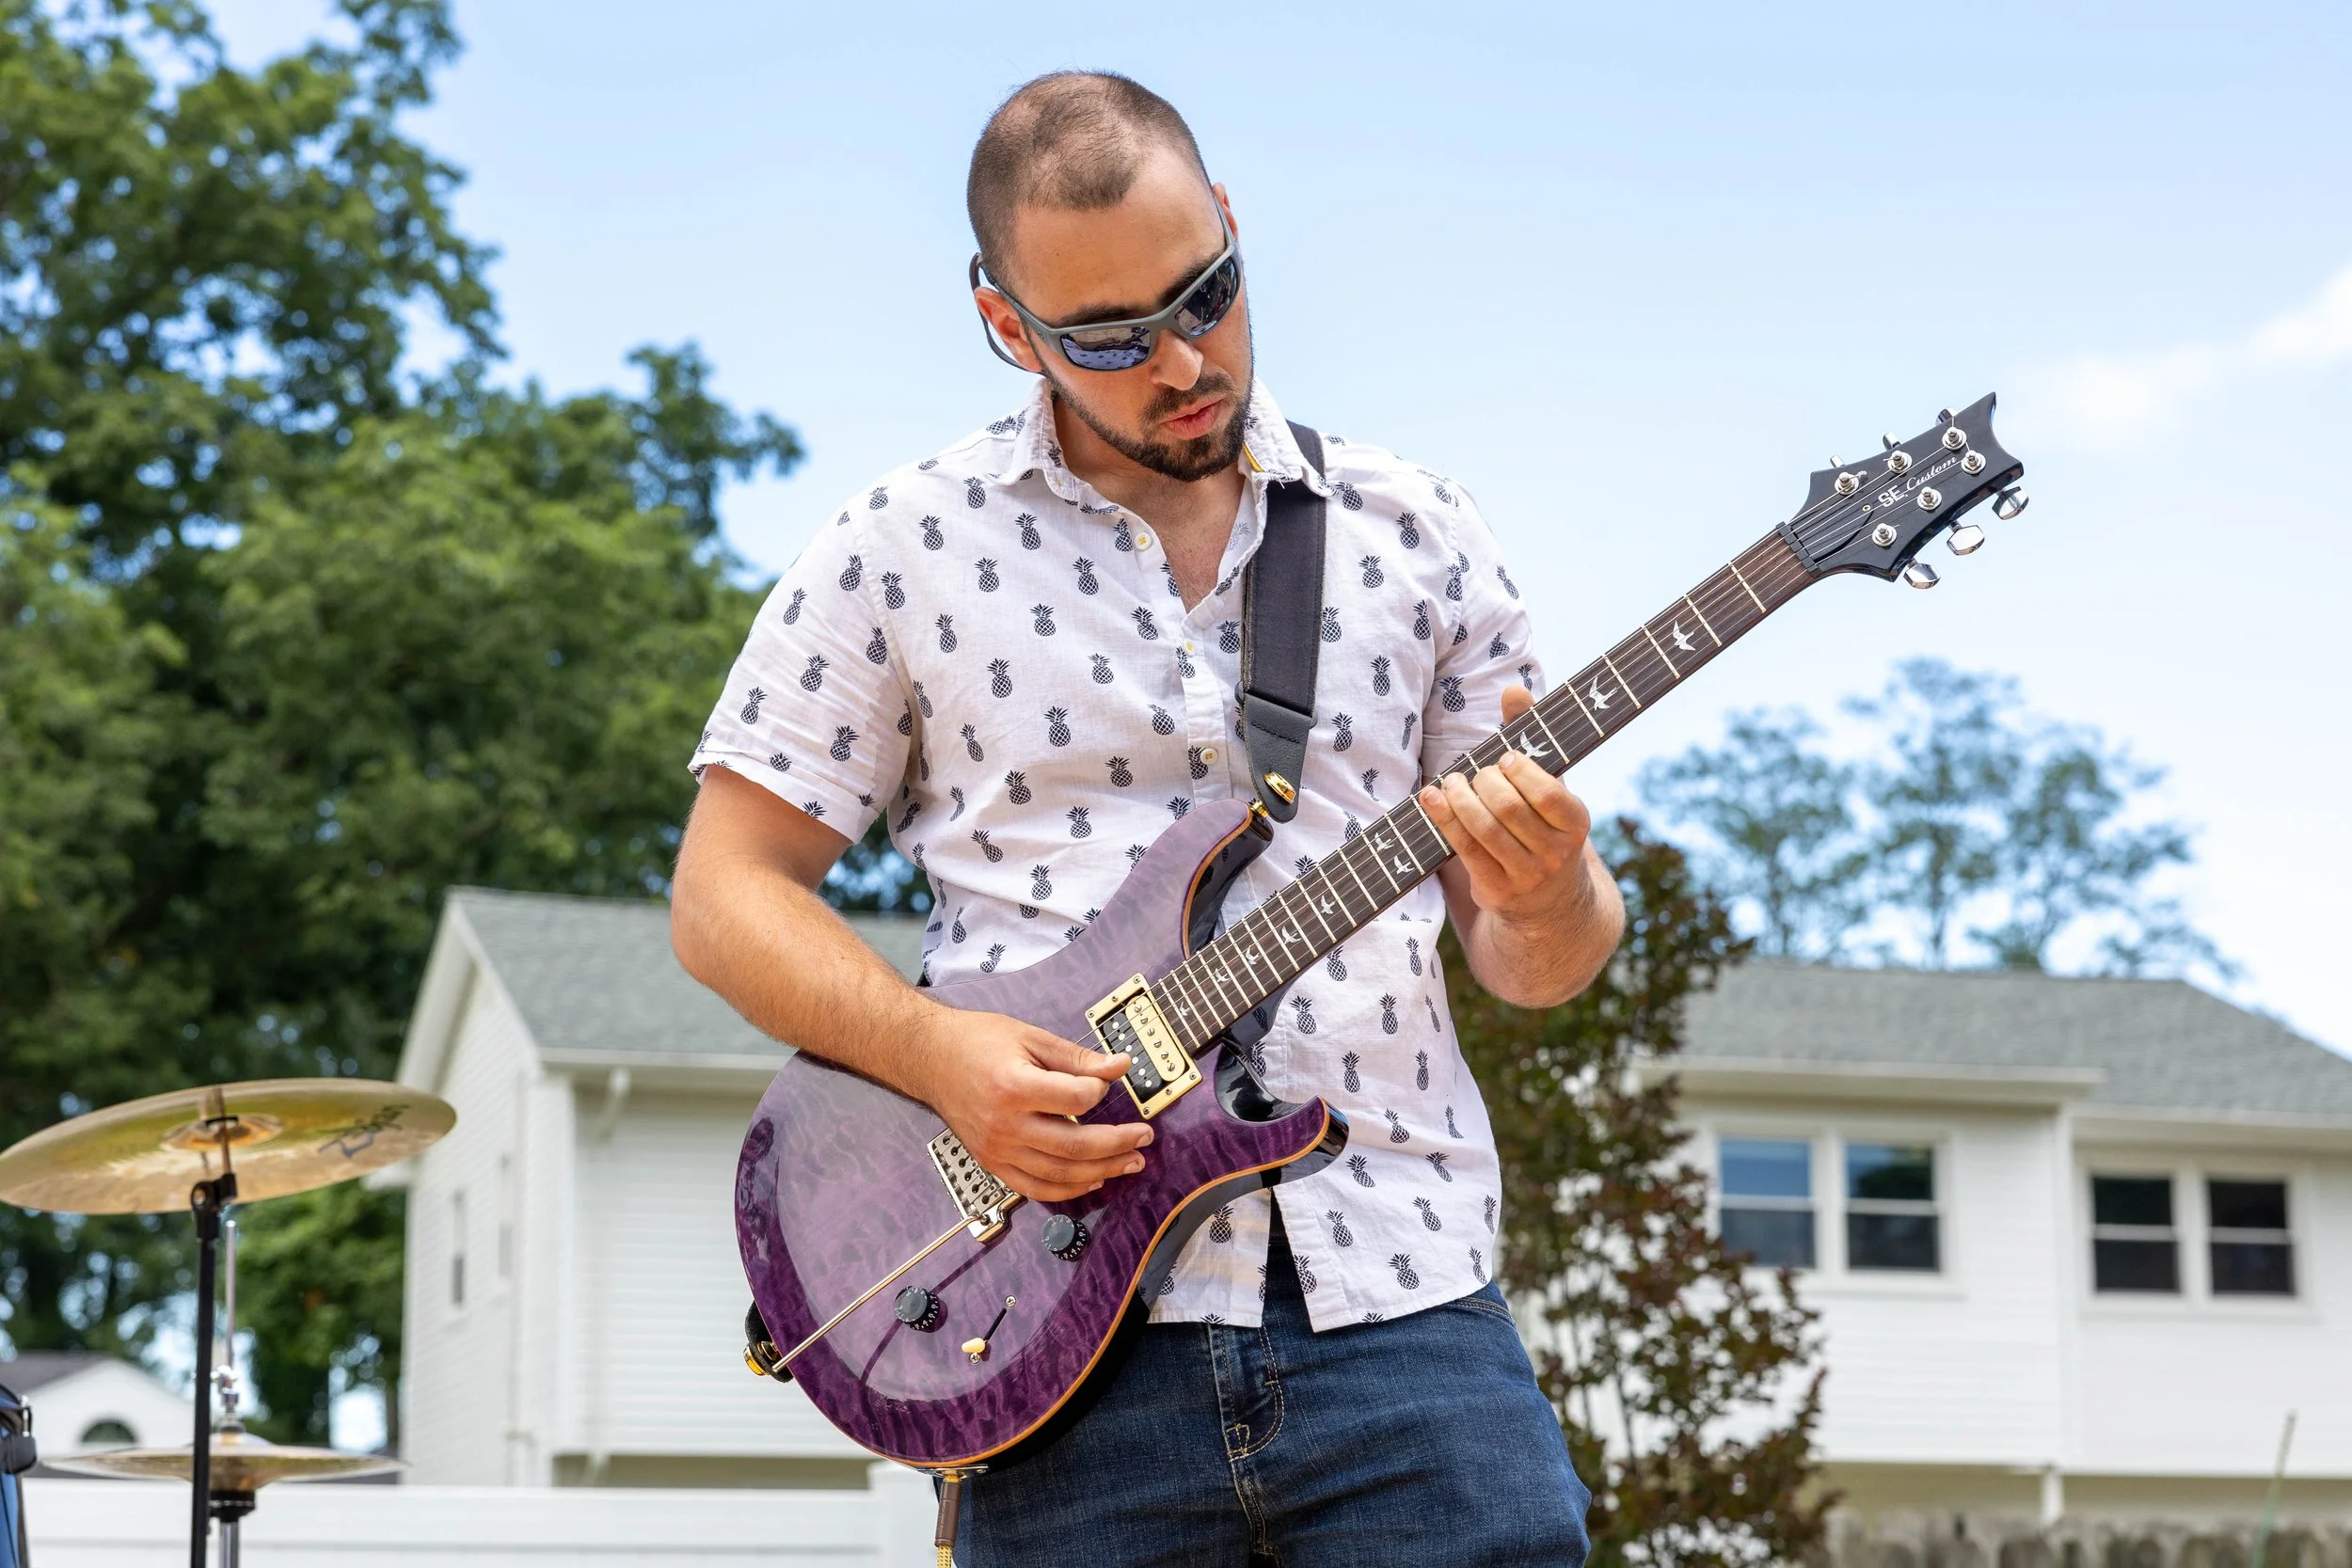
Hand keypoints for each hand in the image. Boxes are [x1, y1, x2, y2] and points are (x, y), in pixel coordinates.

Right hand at [910, 1007, 1153, 1202]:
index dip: (1100, 1090)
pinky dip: (1068, 1189)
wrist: (930, 1059)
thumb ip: (1077, 1057)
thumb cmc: (979, 1041)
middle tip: (1145, 1136)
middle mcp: (1005, 1125)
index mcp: (1014, 1087)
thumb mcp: (1030, 1037)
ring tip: (1132, 1161)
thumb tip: (1121, 1066)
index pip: (1076, 1100)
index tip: (1108, 1080)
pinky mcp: (992, 1163)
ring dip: (1102, 1170)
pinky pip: (1036, 1188)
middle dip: (1117, 1143)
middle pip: (1074, 1145)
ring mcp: (997, 1149)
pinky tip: (1094, 1179)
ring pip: (1060, 1173)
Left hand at [1416, 686, 1595, 924]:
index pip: (1550, 795)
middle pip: (1511, 810)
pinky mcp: (1499, 891)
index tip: (1504, 758)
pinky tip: (1432, 799)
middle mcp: (1557, 853)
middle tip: (1474, 772)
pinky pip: (1467, 851)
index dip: (1521, 773)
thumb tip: (1513, 688)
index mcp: (1576, 822)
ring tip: (1450, 782)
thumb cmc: (1543, 825)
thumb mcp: (1548, 785)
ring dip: (1460, 801)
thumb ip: (1532, 737)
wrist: (1550, 902)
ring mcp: (1528, 876)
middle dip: (1485, 784)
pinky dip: (1445, 821)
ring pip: (1486, 832)